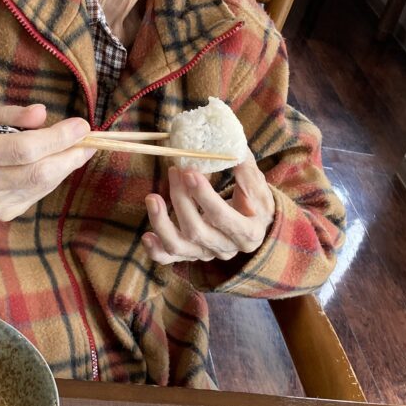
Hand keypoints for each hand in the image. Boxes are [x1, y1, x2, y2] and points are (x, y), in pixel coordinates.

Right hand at [0, 104, 94, 220]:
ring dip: (65, 166)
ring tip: (78, 148)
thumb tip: (43, 114)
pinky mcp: (1, 214)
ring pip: (40, 187)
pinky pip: (36, 195)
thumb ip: (9, 115)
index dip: (56, 138)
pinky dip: (51, 177)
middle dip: (69, 155)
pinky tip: (56, 163)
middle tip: (89, 139)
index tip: (82, 125)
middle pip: (36, 173)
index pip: (21, 149)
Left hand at [142, 154, 274, 264]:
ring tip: (152, 197)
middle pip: (197, 230)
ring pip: (178, 246)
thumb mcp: (259, 187)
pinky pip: (168, 258)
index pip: (224, 218)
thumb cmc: (256, 204)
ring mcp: (205, 254)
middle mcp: (226, 248)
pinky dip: (155, 249)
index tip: (190, 172)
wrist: (255, 228)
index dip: (205, 197)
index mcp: (248, 233)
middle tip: (175, 171)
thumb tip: (230, 146)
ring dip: (161, 222)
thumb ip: (246, 169)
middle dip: (181, 199)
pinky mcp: (190, 255)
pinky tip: (146, 235)